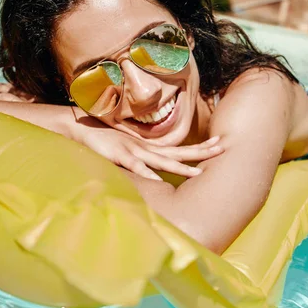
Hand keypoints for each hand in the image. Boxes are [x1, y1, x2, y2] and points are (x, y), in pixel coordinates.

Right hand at [72, 117, 223, 180]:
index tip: (220, 144)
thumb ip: (144, 161)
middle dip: (202, 152)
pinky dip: (147, 172)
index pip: (182, 149)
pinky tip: (158, 178)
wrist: (84, 129)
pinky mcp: (121, 155)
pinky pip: (136, 166)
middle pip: (180, 152)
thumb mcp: (130, 153)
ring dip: (180, 166)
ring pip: (162, 160)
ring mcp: (136, 151)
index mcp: (152, 149)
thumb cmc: (108, 142)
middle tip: (223, 148)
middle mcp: (148, 149)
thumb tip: (158, 173)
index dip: (201, 148)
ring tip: (198, 172)